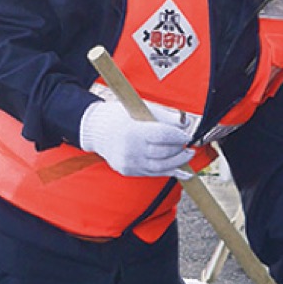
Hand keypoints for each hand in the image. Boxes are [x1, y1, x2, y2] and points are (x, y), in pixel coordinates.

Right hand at [78, 100, 194, 176]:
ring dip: (178, 162)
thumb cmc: (119, 116)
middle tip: (187, 144)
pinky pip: (153, 173)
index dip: (178, 136)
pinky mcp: (128, 171)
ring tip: (187, 155)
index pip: (162, 135)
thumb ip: (165, 116)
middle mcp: (130, 149)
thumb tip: (186, 123)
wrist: (95, 130)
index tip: (187, 135)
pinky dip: (170, 172)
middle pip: (163, 152)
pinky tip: (182, 171)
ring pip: (160, 167)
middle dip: (179, 148)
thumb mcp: (141, 109)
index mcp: (133, 131)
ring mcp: (128, 163)